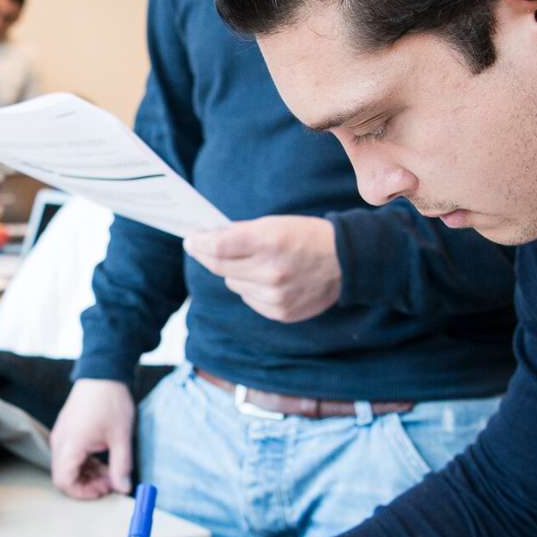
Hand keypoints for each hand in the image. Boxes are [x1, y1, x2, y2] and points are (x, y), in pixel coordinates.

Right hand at [50, 379, 134, 497]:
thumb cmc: (111, 402)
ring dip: (87, 474)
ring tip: (110, 473)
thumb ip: (121, 466)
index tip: (103, 491)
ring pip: (67, 466)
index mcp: (70, 444)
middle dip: (86, 484)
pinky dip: (84, 463)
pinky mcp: (67, 431)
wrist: (103, 374)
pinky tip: (103, 461)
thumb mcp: (121, 437)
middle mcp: (60, 441)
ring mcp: (62, 435)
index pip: (64, 480)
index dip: (82, 492)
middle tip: (111, 483)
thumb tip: (123, 489)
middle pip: (64, 476)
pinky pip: (70, 455)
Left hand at [185, 216, 340, 321]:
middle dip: (209, 255)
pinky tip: (266, 279)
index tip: (191, 239)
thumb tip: (207, 239)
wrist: (344, 262)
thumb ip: (241, 232)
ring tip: (253, 263)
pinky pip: (249, 299)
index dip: (199, 243)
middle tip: (203, 247)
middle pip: (220, 267)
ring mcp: (276, 295)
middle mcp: (271, 271)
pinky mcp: (280, 312)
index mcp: (269, 242)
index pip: (218, 247)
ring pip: (234, 284)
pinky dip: (251, 289)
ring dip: (235, 273)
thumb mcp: (275, 224)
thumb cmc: (307, 237)